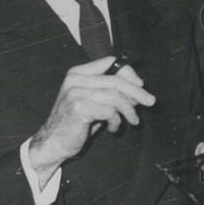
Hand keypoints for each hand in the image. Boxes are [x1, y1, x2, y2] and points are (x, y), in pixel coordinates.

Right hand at [28, 56, 155, 185]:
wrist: (52, 143)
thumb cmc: (76, 123)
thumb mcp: (95, 102)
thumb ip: (112, 93)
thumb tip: (138, 90)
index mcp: (78, 73)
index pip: (110, 62)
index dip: (128, 72)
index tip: (140, 84)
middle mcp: (75, 80)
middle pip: (116, 80)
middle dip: (137, 91)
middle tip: (150, 101)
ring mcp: (75, 93)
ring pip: (115, 96)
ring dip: (129, 110)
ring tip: (133, 121)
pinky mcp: (78, 108)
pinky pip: (109, 111)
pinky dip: (116, 121)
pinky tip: (113, 128)